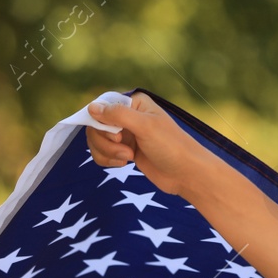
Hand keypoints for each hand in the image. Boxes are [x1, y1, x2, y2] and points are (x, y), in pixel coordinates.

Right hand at [85, 92, 210, 199]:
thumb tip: (91, 107)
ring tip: (128, 158)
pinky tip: (124, 164)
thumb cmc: (170, 146)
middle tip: (127, 152)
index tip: (117, 136)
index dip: (101, 123)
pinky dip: (107, 159)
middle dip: (105, 142)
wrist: (186, 174)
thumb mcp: (145, 126)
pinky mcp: (125, 151)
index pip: (101, 106)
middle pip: (96, 125)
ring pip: (97, 140)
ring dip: (107, 152)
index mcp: (134, 103)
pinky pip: (103, 152)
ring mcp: (126, 134)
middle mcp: (128, 116)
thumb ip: (118, 115)